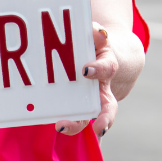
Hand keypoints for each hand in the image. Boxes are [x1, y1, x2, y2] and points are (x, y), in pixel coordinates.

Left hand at [55, 21, 118, 140]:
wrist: (110, 58)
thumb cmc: (97, 46)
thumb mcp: (98, 36)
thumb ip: (96, 32)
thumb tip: (98, 32)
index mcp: (107, 66)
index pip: (106, 68)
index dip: (97, 69)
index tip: (85, 70)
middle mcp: (102, 88)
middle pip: (107, 107)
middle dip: (104, 118)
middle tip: (99, 127)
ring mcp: (91, 100)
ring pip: (88, 117)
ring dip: (76, 124)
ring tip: (61, 127)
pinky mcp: (79, 107)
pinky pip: (75, 118)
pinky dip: (67, 124)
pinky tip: (52, 126)